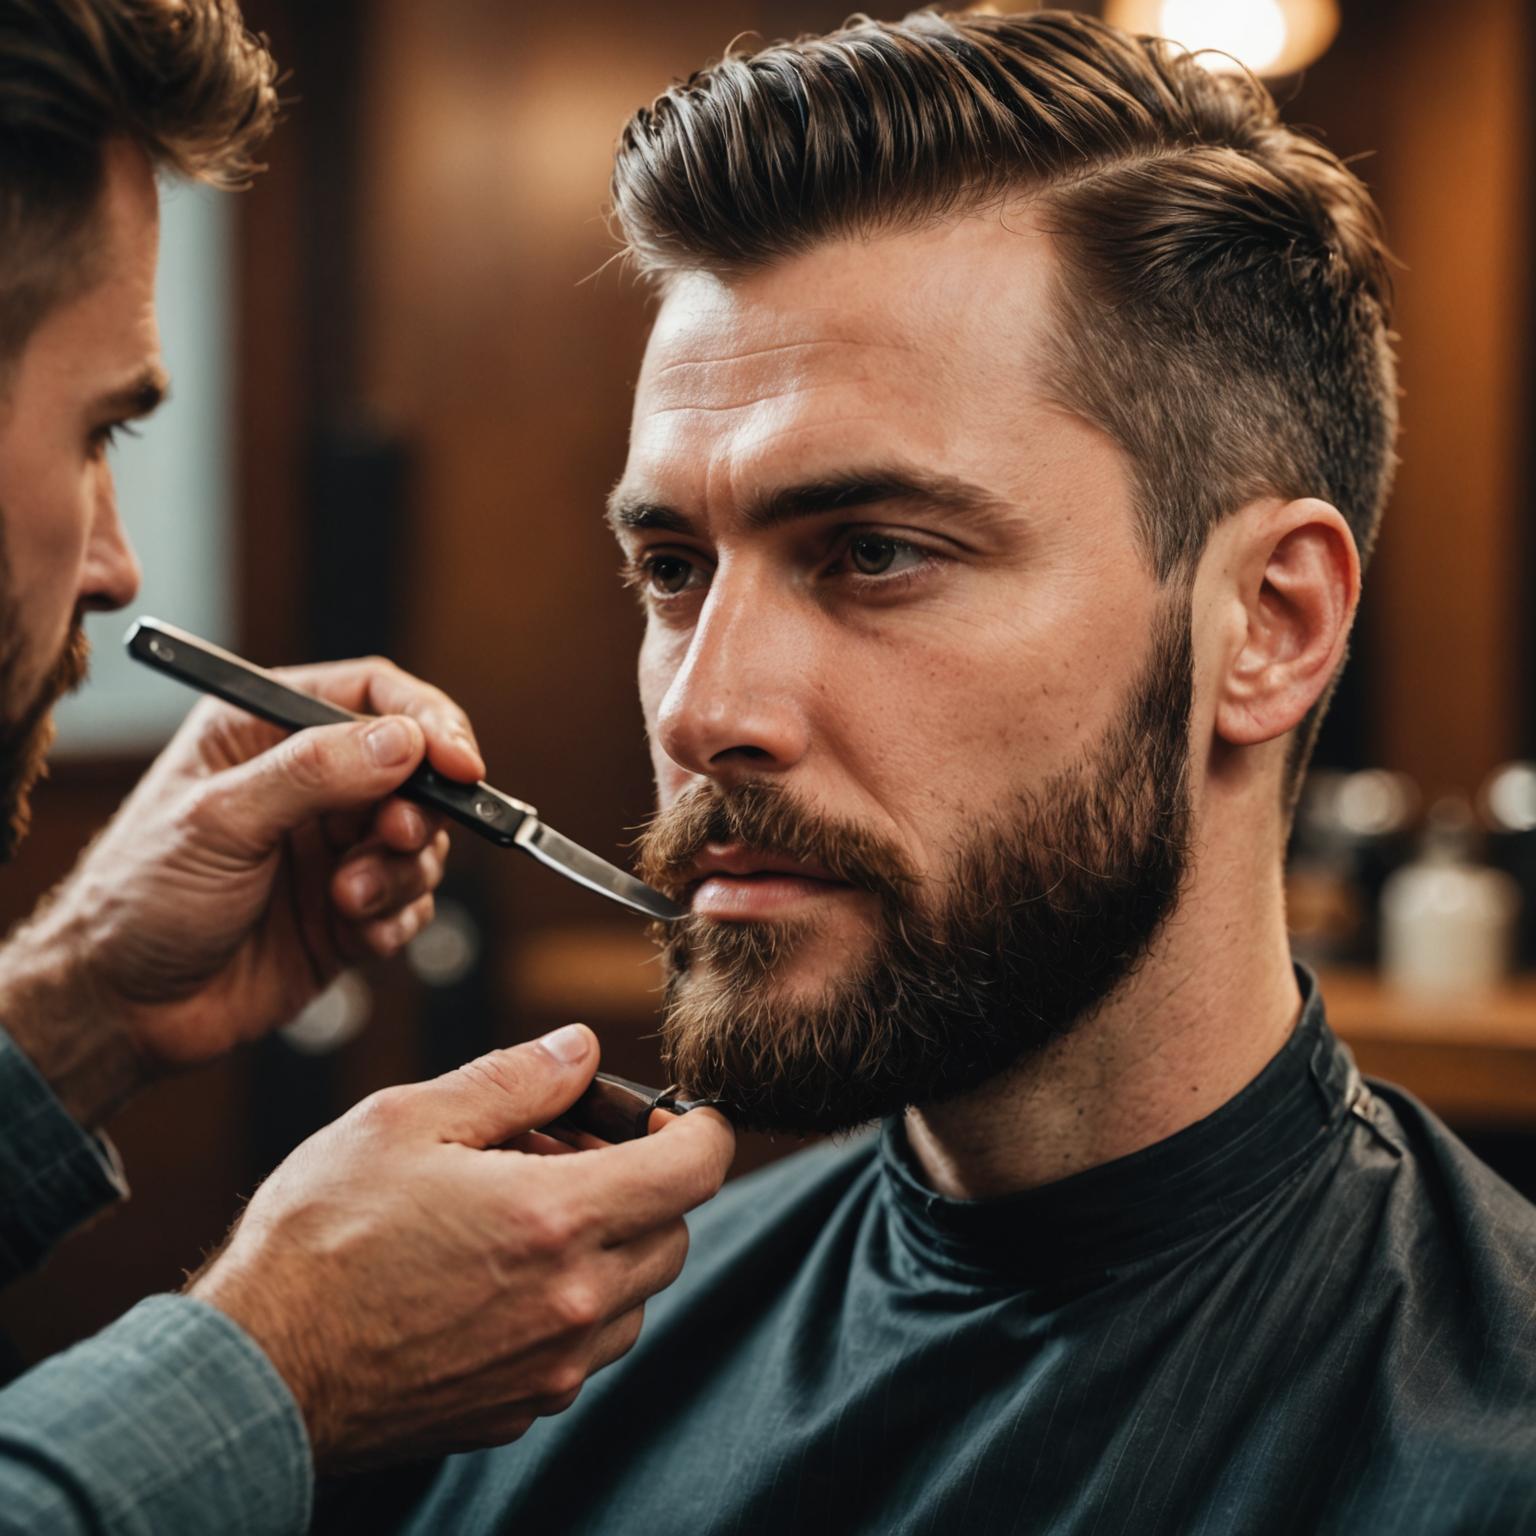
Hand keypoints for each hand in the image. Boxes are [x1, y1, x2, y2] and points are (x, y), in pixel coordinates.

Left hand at [0, 655, 485, 1125]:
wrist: (120, 1012)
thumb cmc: (137, 902)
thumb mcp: (218, 821)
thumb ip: (312, 773)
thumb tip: (403, 740)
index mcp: (264, 732)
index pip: (371, 694)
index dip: (427, 720)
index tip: (458, 762)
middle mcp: (308, 783)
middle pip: (414, 769)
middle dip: (417, 809)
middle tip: (393, 838)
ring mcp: (334, 847)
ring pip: (422, 839)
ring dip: (400, 873)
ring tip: (348, 902)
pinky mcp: (353, 910)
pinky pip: (413, 901)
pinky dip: (398, 918)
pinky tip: (355, 935)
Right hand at [188, 1025, 735, 1469]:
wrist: (252, 1373)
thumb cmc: (318, 1238)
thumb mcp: (408, 1120)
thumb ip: (514, 1078)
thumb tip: (580, 1047)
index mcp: (557, 1219)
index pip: (697, 1169)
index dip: (699, 1130)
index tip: (673, 1118)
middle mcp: (572, 1302)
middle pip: (674, 1231)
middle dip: (640, 1181)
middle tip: (564, 1151)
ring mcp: (549, 1367)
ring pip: (636, 1293)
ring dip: (609, 1244)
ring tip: (522, 1210)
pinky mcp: (518, 1409)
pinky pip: (586, 1348)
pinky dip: (571, 1301)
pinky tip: (499, 1272)